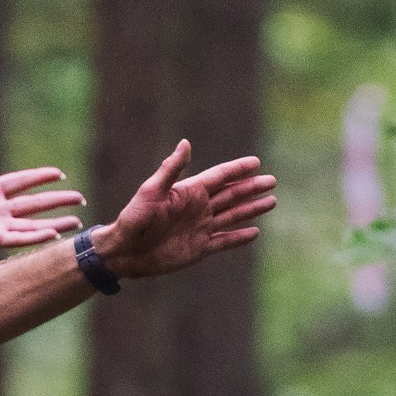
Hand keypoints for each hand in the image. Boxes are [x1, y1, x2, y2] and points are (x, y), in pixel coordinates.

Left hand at [0, 135, 85, 284]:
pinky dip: (36, 237)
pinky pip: (19, 238)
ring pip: (33, 224)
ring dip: (55, 223)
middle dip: (57, 200)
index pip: (21, 181)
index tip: (60, 173)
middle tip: (80, 198)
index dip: (40, 177)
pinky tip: (52, 235)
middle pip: (35, 203)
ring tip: (77, 222)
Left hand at [96, 140, 274, 279]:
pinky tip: (254, 232)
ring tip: (271, 202)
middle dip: (251, 188)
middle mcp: (198, 208)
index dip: (237, 170)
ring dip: (251, 209)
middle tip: (271, 181)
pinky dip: (239, 237)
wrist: (124, 252)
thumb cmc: (134, 219)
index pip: (219, 177)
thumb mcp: (151, 191)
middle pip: (231, 195)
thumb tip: (185, 143)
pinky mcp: (199, 248)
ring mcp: (200, 228)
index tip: (256, 163)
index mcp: (189, 192)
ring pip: (232, 216)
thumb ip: (171, 170)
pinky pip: (224, 240)